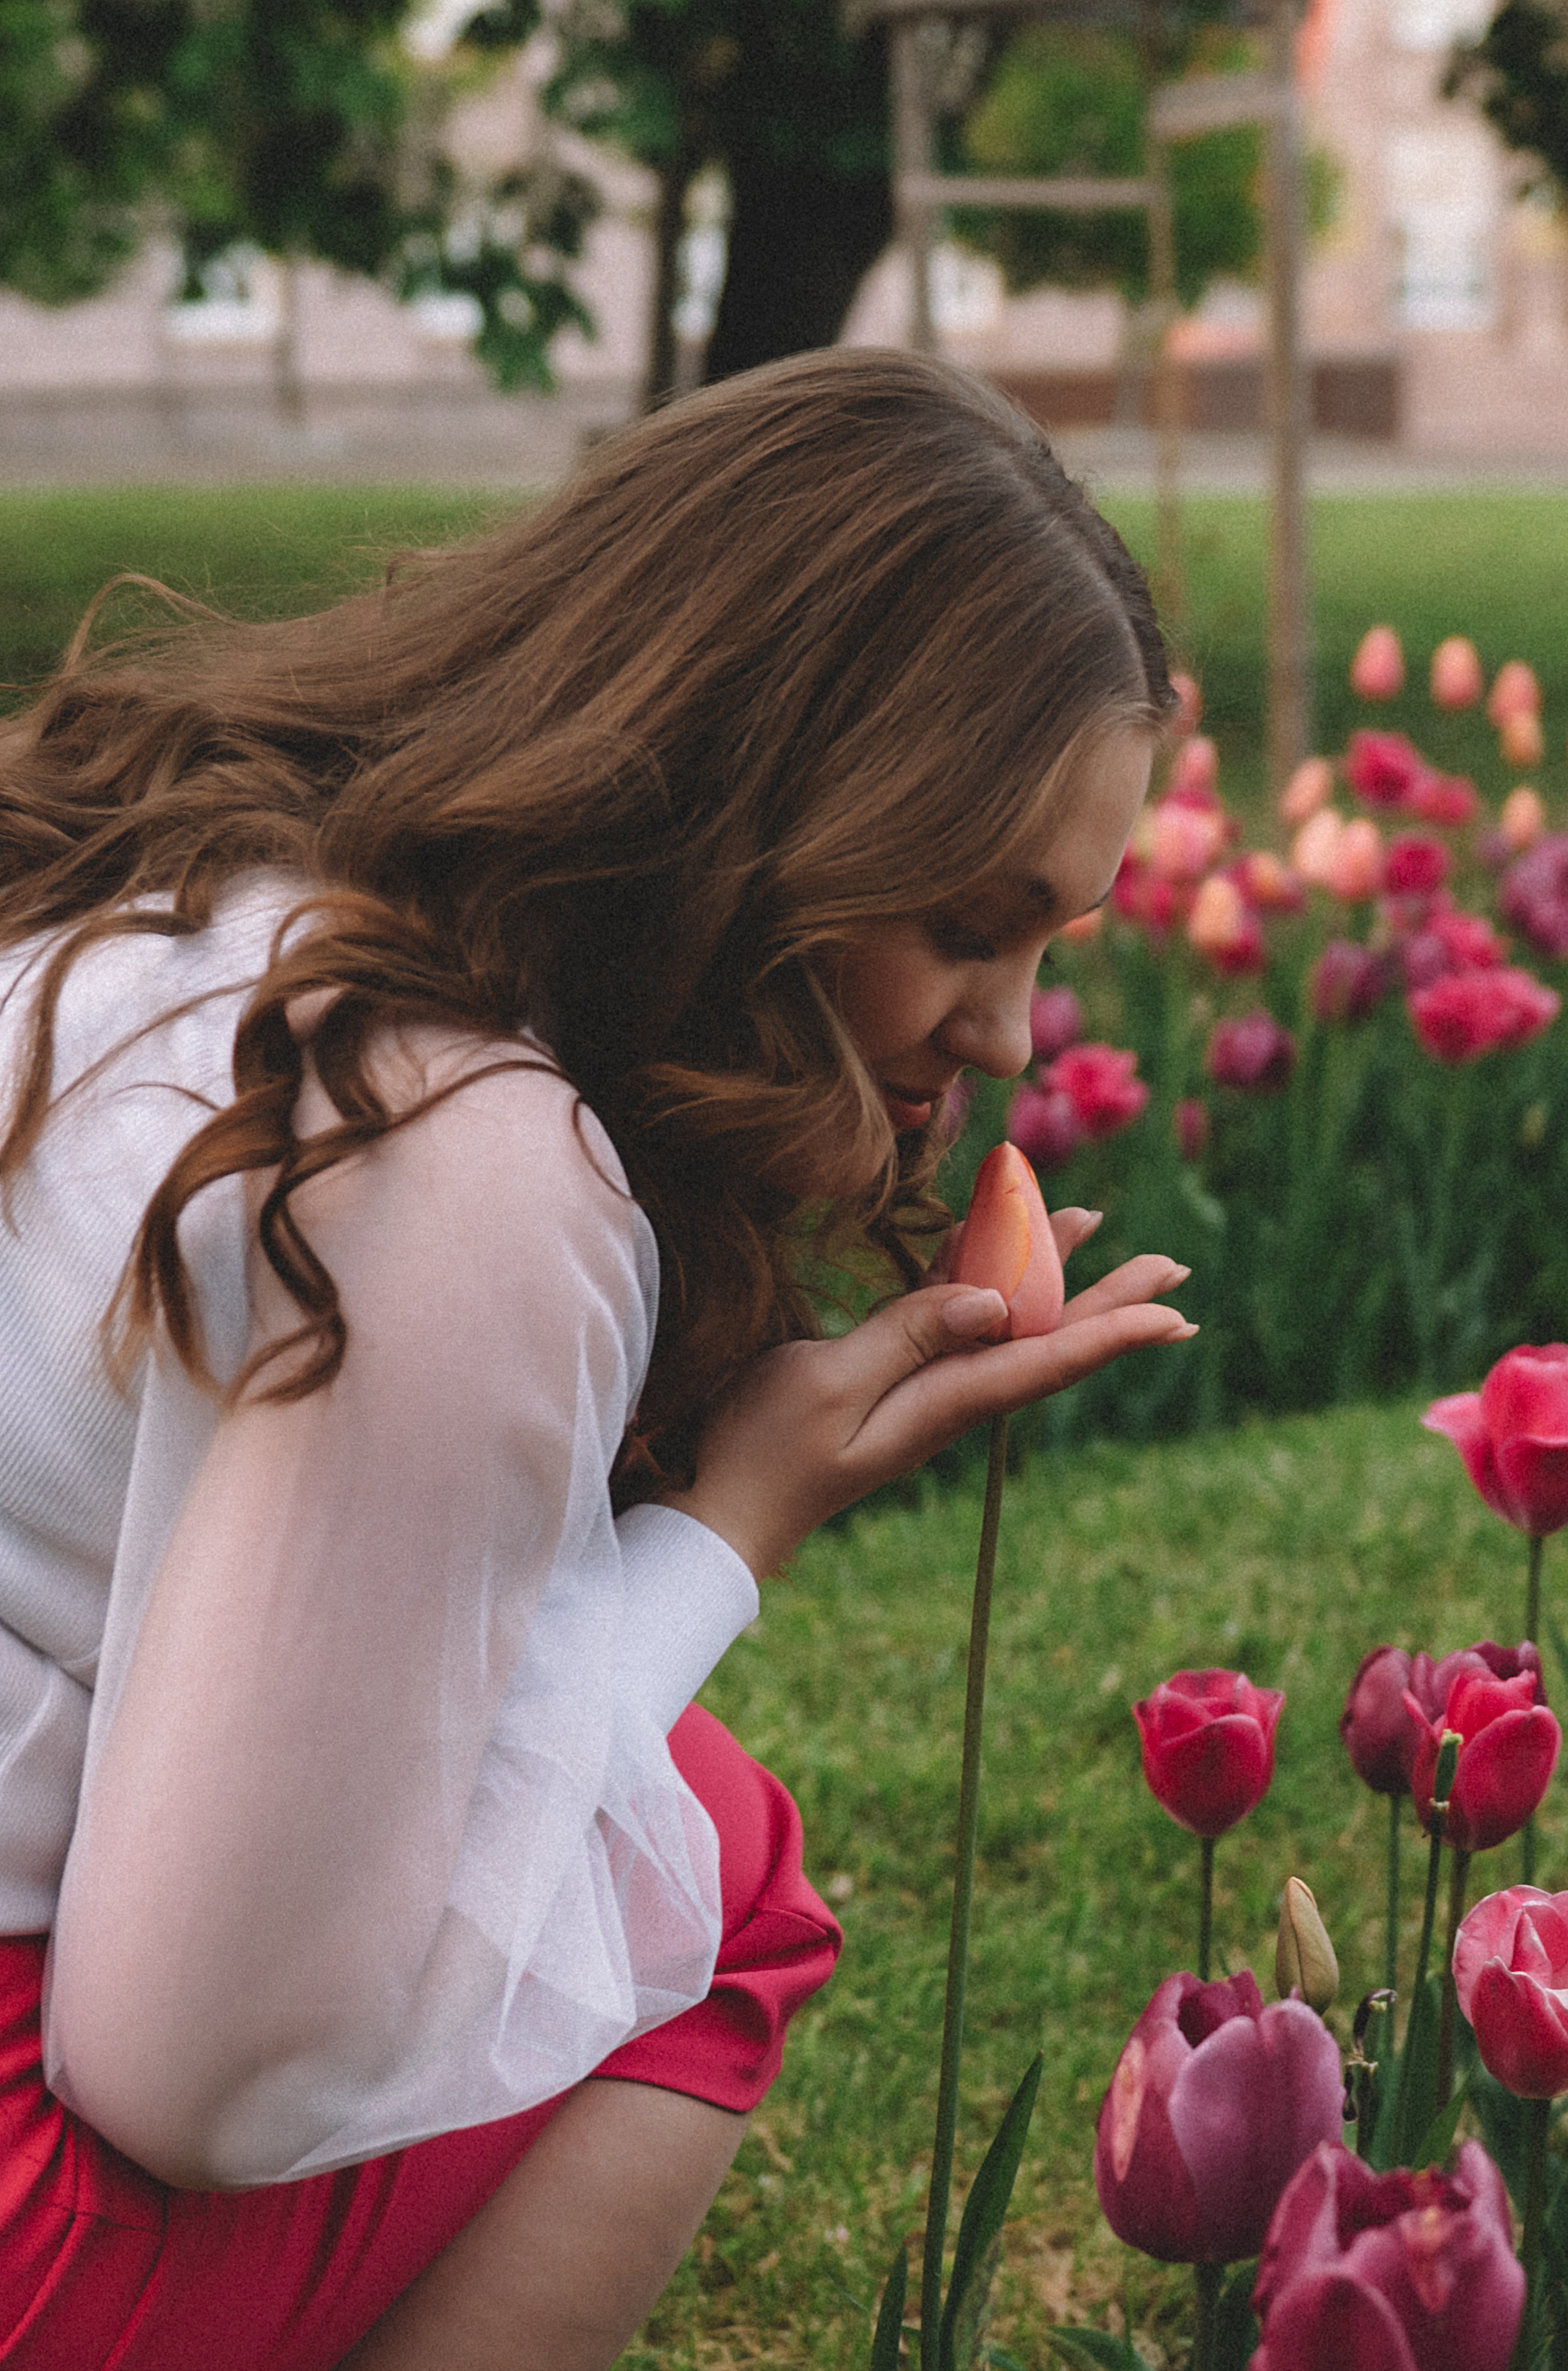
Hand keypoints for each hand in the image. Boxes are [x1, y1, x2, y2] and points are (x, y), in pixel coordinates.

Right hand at [662, 1246, 1192, 1578]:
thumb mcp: (828, 1385)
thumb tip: (992, 1301)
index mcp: (943, 1400)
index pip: (1045, 1358)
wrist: (720, 1512)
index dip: (1112, 1331)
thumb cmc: (762, 1452)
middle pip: (1045, 1338)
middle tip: (1176, 1269)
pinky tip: (990, 1247)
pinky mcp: (888, 1377)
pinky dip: (979, 1274)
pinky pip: (951, 1317)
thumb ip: (907, 1336)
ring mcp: (920, 1388)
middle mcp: (948, 1395)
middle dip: (1110, 1299)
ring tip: (1091, 1228)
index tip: (1175, 1313)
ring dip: (1050, 1274)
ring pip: (1003, 1321)